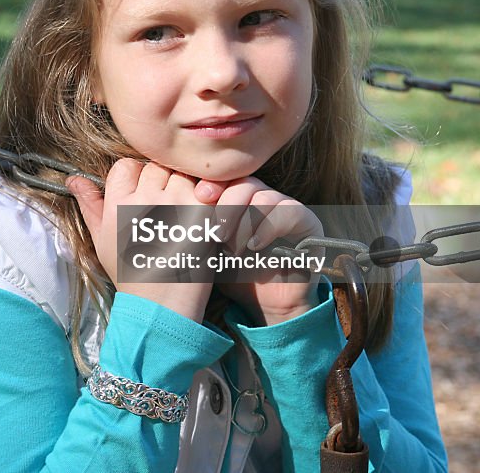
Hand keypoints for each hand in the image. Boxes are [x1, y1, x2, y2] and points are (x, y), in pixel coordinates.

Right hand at [67, 159, 214, 321]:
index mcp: (118, 203)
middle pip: (156, 167)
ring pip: (182, 175)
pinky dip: (206, 197)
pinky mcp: (204, 214)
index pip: (127, 165)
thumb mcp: (101, 240)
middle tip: (165, 207)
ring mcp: (177, 204)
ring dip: (185, 187)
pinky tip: (202, 216)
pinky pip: (207, 188)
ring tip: (183, 214)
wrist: (161, 305)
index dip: (135, 177)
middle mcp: (146, 199)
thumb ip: (90, 205)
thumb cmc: (130, 273)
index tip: (141, 196)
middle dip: (161, 181)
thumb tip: (73, 178)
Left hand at [208, 177, 322, 325]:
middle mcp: (263, 196)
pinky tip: (254, 246)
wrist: (263, 303)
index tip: (200, 196)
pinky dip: (268, 227)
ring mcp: (286, 206)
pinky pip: (288, 211)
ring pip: (264, 196)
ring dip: (245, 222)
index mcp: (239, 196)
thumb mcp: (209, 246)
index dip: (213, 182)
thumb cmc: (231, 271)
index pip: (228, 176)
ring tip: (232, 248)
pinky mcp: (307, 221)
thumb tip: (171, 198)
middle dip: (227, 204)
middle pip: (244, 181)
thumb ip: (197, 222)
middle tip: (215, 231)